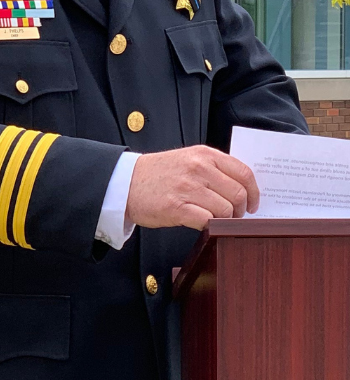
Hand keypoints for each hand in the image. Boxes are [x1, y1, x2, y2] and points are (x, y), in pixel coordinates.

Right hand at [125, 145, 259, 230]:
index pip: (243, 172)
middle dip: (241, 210)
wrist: (127, 182)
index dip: (254, 192)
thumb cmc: (160, 173)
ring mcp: (187, 188)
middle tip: (235, 217)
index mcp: (204, 154)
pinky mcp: (177, 208)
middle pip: (238, 194)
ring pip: (225, 210)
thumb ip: (213, 167)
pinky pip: (208, 221)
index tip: (253, 204)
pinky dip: (211, 227)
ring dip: (226, 221)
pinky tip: (204, 224)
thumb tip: (242, 187)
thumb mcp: (188, 159)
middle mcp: (198, 168)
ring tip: (217, 221)